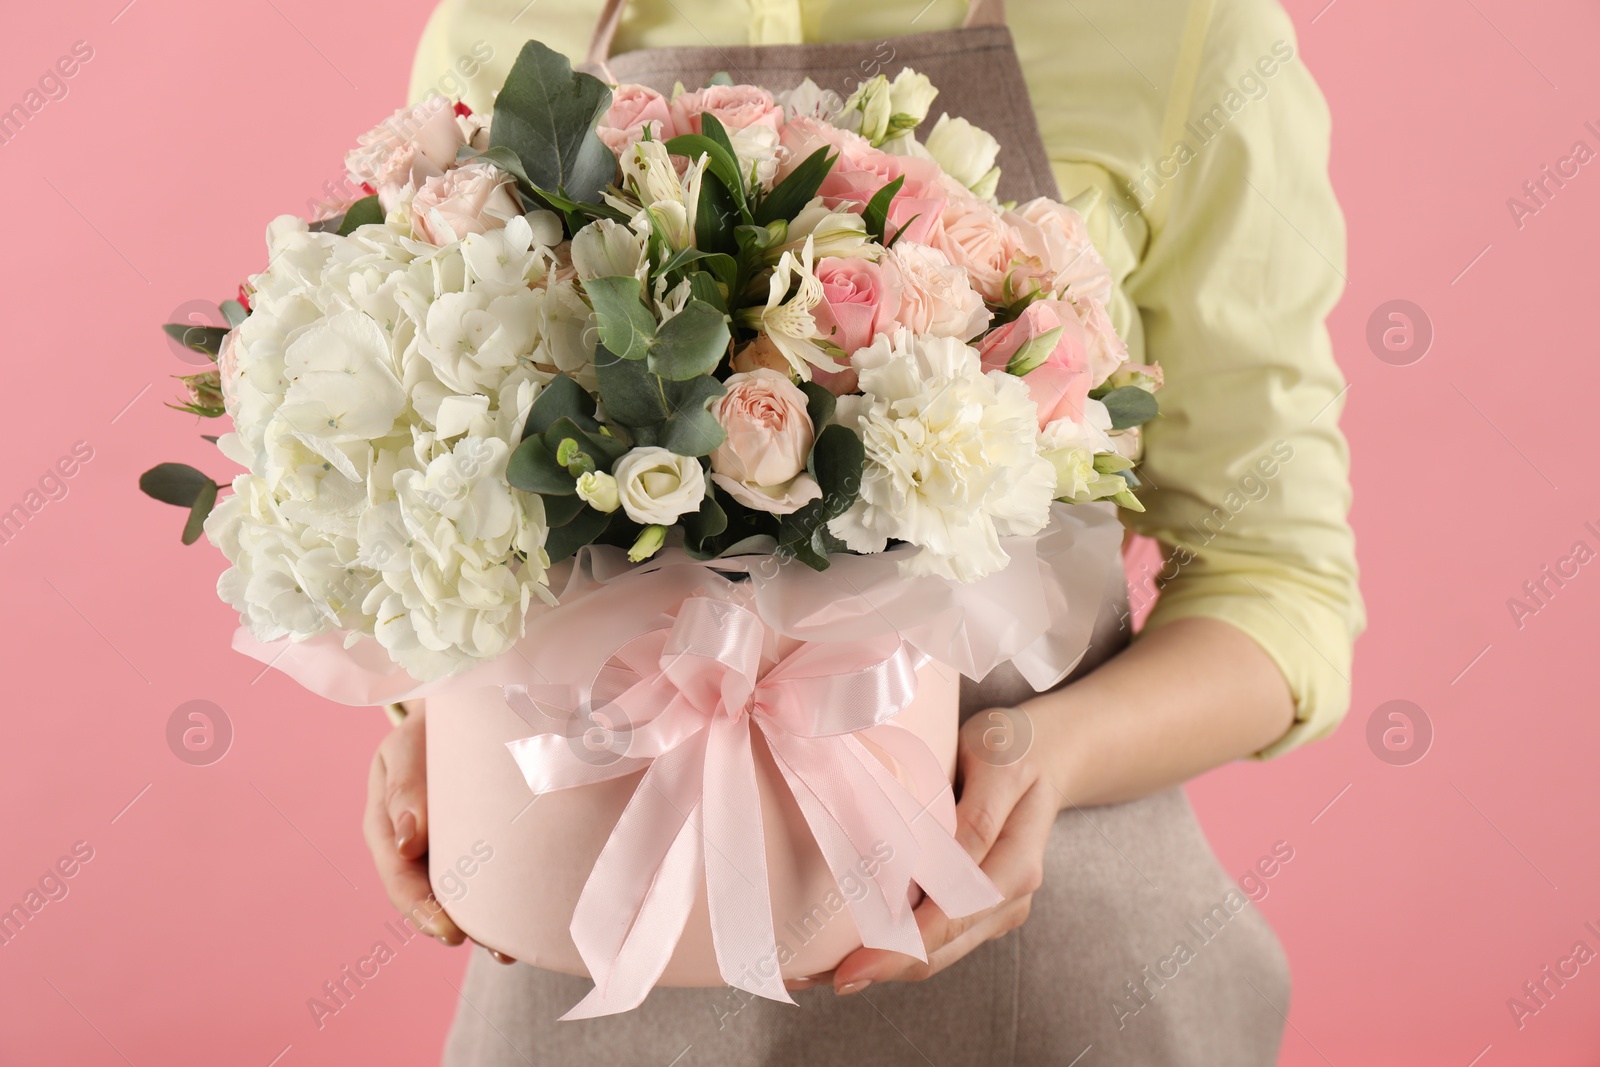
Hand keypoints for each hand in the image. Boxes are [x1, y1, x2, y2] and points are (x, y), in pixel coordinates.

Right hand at [362, 702, 514, 960]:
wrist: (463, 708)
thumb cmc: (430, 727)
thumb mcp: (408, 746)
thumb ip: (404, 787)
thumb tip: (407, 843)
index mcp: (385, 824)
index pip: (398, 875)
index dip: (420, 907)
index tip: (449, 931)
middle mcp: (410, 844)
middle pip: (428, 896)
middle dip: (457, 925)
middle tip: (494, 947)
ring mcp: (440, 845)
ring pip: (456, 893)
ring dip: (483, 921)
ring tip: (511, 947)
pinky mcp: (473, 841)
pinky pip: (483, 875)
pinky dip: (500, 898)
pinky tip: (523, 921)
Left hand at [829, 706, 1061, 994]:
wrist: (1051, 755)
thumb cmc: (1011, 749)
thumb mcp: (996, 763)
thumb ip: (974, 816)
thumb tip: (936, 860)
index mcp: (1018, 858)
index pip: (954, 910)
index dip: (903, 941)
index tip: (853, 964)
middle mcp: (1014, 893)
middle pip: (945, 942)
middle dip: (883, 965)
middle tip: (819, 979)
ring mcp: (1001, 906)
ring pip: (942, 951)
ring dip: (885, 965)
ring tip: (821, 976)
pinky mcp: (986, 909)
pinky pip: (943, 939)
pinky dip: (900, 950)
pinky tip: (857, 955)